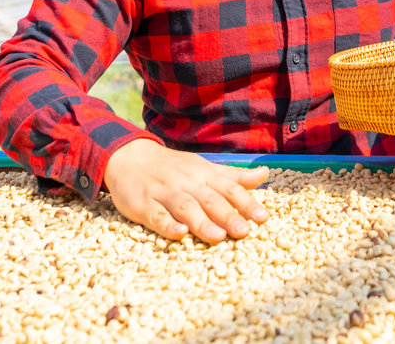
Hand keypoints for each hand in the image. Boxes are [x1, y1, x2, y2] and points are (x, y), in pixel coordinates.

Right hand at [100, 139, 268, 243]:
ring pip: (185, 208)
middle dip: (228, 215)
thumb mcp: (204, 167)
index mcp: (204, 175)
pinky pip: (156, 216)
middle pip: (210, 200)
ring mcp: (164, 193)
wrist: (129, 157)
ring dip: (201, 222)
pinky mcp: (143, 204)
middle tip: (245, 232)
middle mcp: (187, 183)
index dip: (247, 203)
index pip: (229, 189)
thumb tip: (265, 174)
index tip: (264, 218)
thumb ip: (233, 176)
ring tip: (218, 237)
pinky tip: (179, 233)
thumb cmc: (173, 167)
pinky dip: (167, 225)